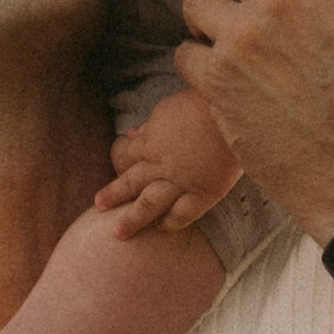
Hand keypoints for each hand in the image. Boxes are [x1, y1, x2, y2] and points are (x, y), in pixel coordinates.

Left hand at [94, 86, 241, 240]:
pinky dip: (169, 222)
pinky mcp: (203, 193)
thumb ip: (151, 124)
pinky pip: (182, 214)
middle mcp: (160, 164)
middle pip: (130, 182)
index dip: (120, 159)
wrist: (234, 111)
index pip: (127, 155)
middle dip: (113, 194)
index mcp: (151, 140)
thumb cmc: (205, 101)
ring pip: (149, 204)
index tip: (118, 163)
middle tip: (99, 205)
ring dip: (132, 218)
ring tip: (118, 232)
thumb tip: (133, 133)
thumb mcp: (169, 106)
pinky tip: (161, 227)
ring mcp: (180, 181)